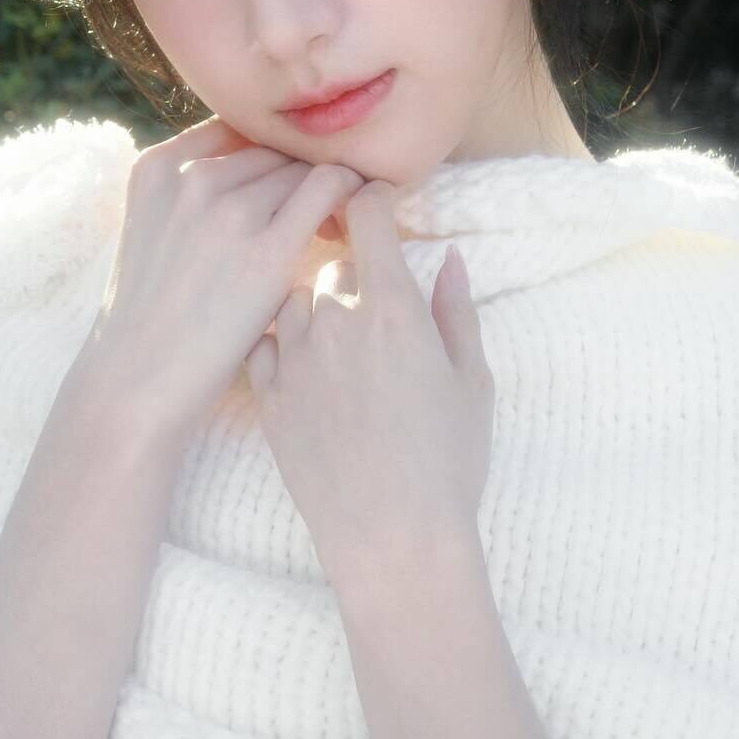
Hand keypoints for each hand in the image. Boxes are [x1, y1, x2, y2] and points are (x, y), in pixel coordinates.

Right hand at [75, 116, 366, 455]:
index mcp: (156, 167)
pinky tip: (361, 215)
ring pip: (303, 169)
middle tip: (317, 208)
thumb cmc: (151, 317)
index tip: (284, 181)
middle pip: (273, 150)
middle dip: (297, 174)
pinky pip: (328, 189)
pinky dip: (351, 191)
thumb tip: (253, 170)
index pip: (235, 129)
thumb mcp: (151, 231)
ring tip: (337, 220)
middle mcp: (192, 178)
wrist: (137, 381)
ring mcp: (229, 211)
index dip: (267, 153)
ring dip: (326, 187)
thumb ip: (188, 193)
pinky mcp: (267, 250)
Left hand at [243, 179, 495, 586]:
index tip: (376, 201)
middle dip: (352, 271)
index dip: (369, 198)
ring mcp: (293, 357)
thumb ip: (457, 309)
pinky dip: (283, 341)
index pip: (365, 216)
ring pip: (294, 299)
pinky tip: (309, 366)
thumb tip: (448, 258)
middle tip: (375, 303)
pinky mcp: (267, 395)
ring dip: (315, 306)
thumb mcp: (472, 380)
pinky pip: (266, 342)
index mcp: (390, 306)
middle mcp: (333, 319)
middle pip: (331, 262)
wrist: (392, 539)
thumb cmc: (447, 462)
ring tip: (344, 344)